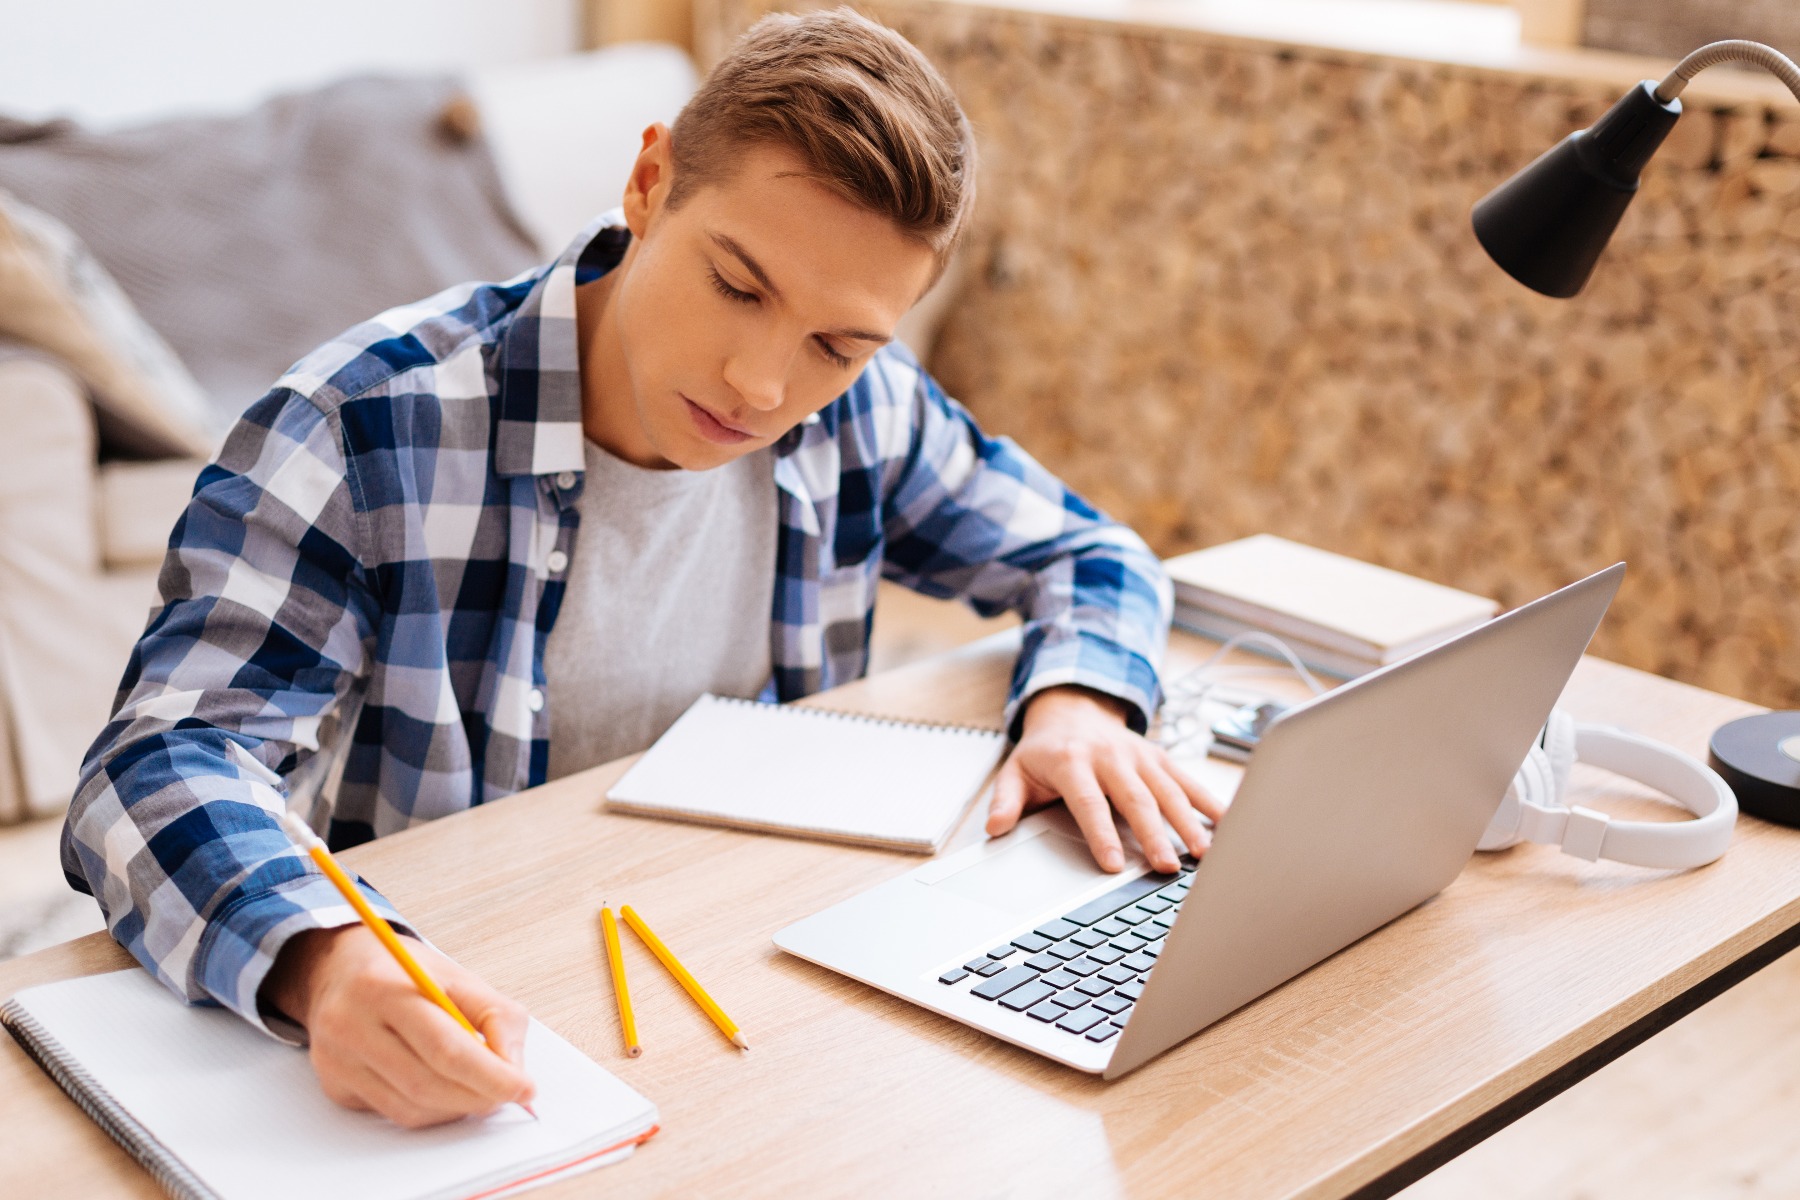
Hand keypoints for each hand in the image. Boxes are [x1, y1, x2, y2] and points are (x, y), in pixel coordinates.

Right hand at [260, 925, 535, 1127]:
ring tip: (479, 1089)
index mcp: (384, 988)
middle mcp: (351, 1026)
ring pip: (410, 1108)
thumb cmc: (403, 972)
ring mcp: (337, 1060)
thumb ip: (496, 1016)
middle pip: (427, 1083)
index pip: (446, 1048)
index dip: (491, 1075)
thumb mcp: (457, 975)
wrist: (337, 969)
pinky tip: (444, 1089)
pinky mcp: (334, 1085)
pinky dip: (430, 1109)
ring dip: (456, 1107)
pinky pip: (393, 1113)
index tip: (525, 1087)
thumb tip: (513, 1067)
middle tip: (508, 1093)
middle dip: (478, 1096)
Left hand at [988, 686, 1223, 873]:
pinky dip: (1209, 801)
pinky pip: (1187, 780)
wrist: (1072, 708)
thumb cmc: (1044, 751)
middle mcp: (1110, 756)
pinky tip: (1227, 823)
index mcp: (1073, 761)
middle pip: (1136, 798)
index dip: (1101, 833)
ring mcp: (1139, 755)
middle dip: (1154, 834)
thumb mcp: (1015, 770)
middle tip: (1167, 866)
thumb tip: (995, 829)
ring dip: (1187, 822)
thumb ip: (1006, 801)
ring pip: (1167, 790)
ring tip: (1204, 854)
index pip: (1089, 802)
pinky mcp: (1159, 757)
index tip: (1113, 865)